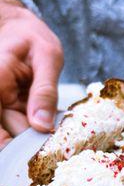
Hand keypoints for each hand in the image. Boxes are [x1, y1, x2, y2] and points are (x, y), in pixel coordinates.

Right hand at [0, 0, 63, 148]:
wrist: (21, 31)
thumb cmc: (33, 38)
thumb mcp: (48, 58)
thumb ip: (45, 91)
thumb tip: (42, 126)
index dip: (16, 144)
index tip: (36, 154)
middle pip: (8, 131)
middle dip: (32, 140)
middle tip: (57, 143)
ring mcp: (0, 104)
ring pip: (15, 131)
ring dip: (36, 134)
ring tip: (57, 130)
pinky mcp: (6, 108)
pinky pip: (20, 125)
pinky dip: (36, 126)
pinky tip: (49, 121)